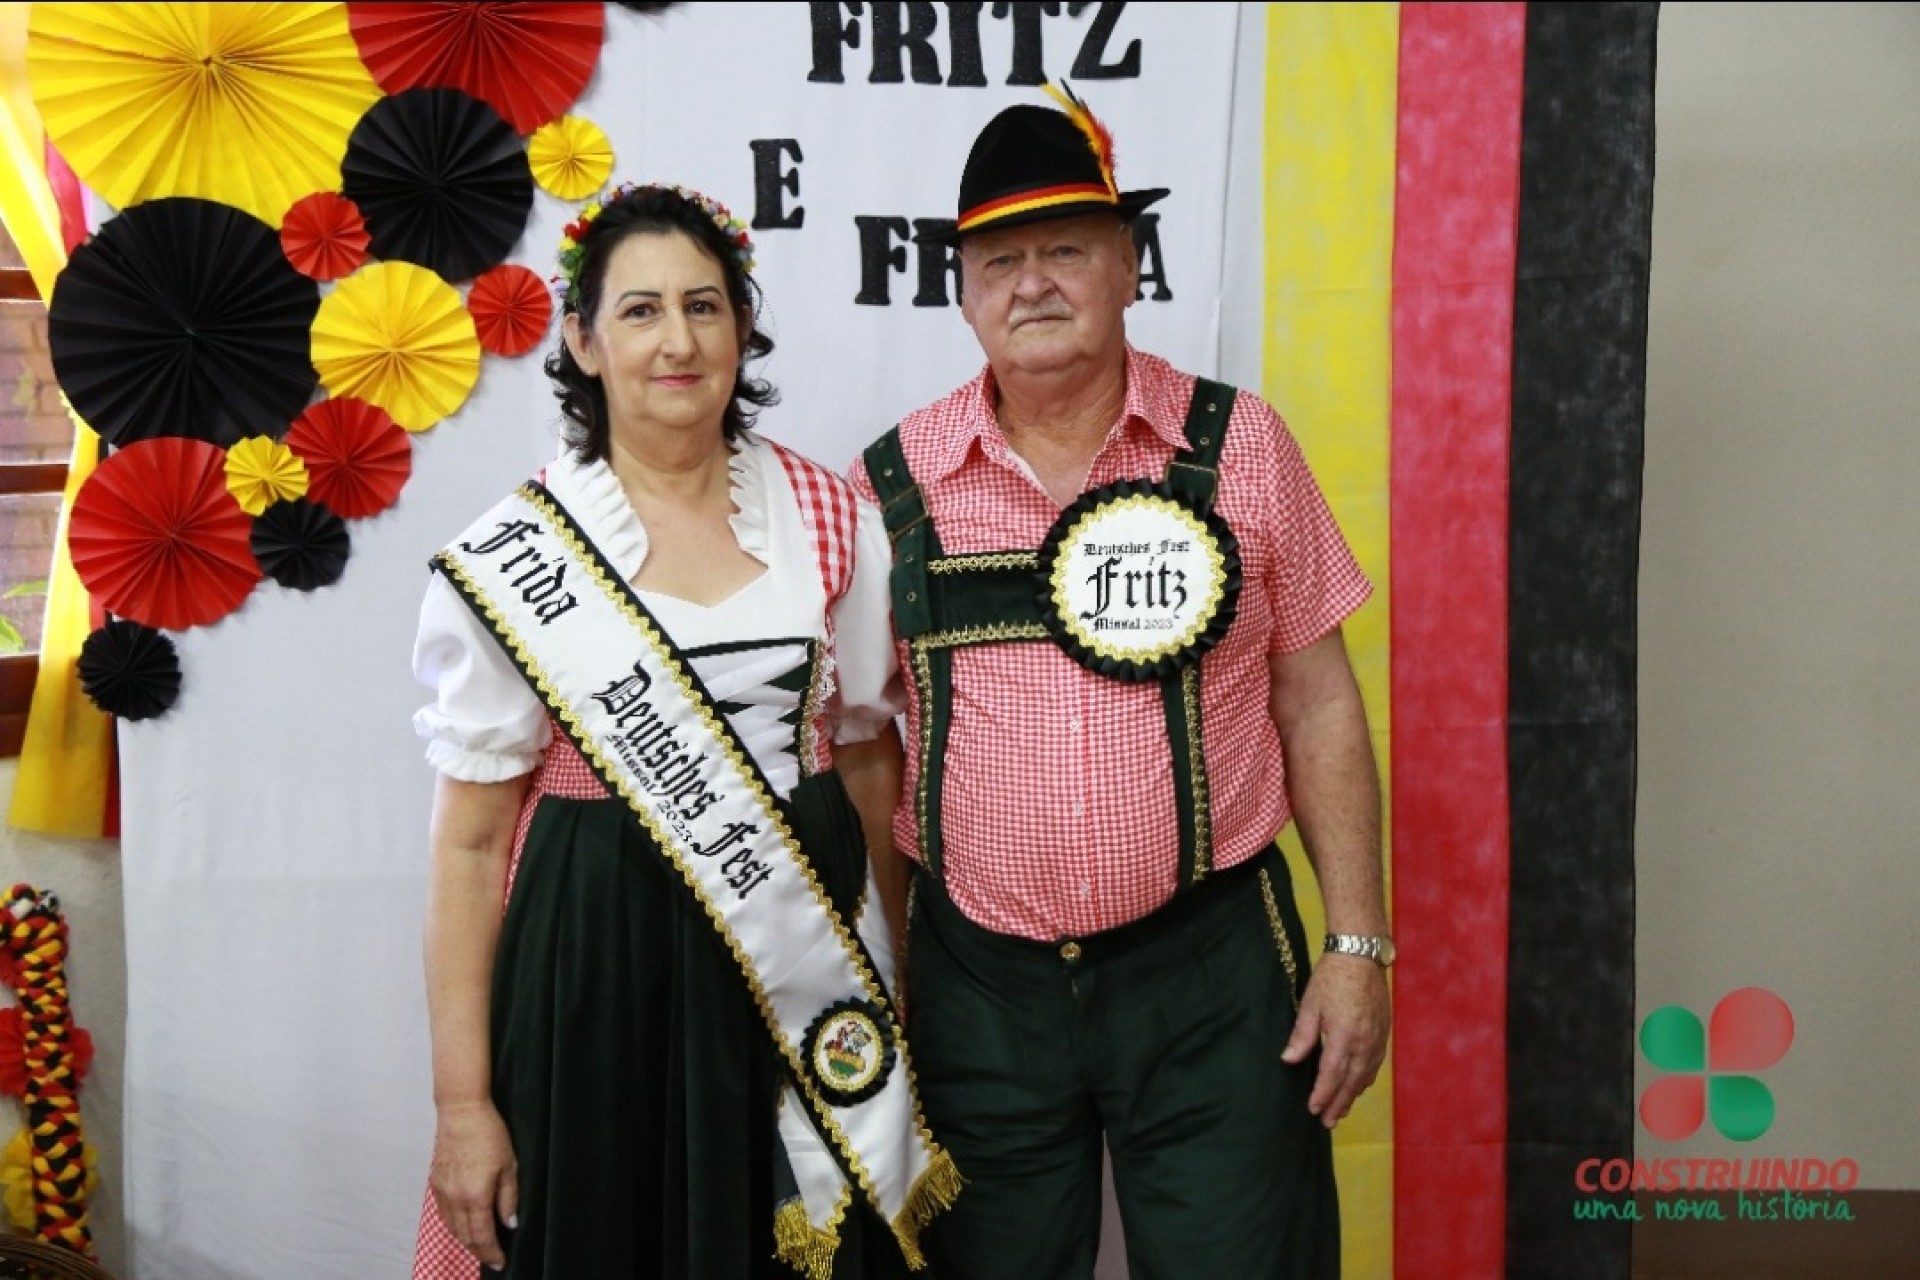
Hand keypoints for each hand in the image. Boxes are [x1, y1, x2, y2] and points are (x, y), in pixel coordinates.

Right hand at [430, 1099, 518, 1268]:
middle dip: (479, 1251)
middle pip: (465, 1236)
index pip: (483, 1236)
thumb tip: (510, 1223)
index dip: (492, 1253)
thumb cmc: (488, 1133)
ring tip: (478, 1245)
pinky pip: (443, 1213)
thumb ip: (509, 1198)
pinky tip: (462, 1224)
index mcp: (475, 1195)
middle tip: (491, 1257)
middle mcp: (455, 1198)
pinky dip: (453, 1224)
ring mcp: (442, 1191)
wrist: (461, 1112)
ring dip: (464, 1240)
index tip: (500, 1262)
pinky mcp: (435, 1182)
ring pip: (451, 1227)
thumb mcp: (509, 1165)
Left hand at [1280, 954, 1390, 1128]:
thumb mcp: (1310, 1004)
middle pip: (1351, 1082)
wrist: (1361, 956)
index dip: (1323, 1094)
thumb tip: (1289, 1059)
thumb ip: (1302, 1035)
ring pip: (1365, 1076)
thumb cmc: (1332, 978)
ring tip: (1340, 1112)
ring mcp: (1377, 1039)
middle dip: (1338, 1103)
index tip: (1313, 1109)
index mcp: (1344, 1035)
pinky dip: (1365, 1080)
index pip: (1332, 1074)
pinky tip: (1357, 1087)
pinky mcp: (1383, 1033)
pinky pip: (1374, 1065)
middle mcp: (1364, 1042)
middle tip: (1327, 1122)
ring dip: (1352, 1096)